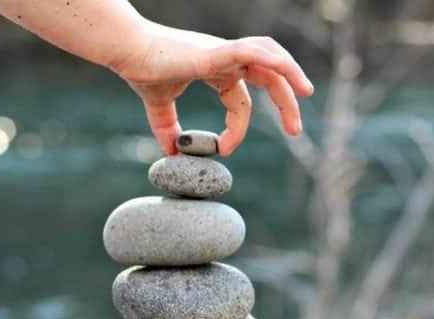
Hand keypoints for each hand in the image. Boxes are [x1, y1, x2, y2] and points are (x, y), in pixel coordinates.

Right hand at [113, 22, 314, 155]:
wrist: (127, 51)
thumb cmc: (142, 70)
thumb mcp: (159, 109)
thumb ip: (168, 129)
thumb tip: (172, 153)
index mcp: (216, 71)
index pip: (241, 102)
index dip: (237, 129)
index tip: (225, 151)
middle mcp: (225, 59)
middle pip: (268, 77)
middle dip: (286, 102)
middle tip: (296, 131)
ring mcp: (223, 52)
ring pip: (270, 57)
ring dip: (291, 74)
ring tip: (306, 94)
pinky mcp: (216, 51)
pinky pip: (253, 52)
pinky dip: (275, 61)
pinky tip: (288, 74)